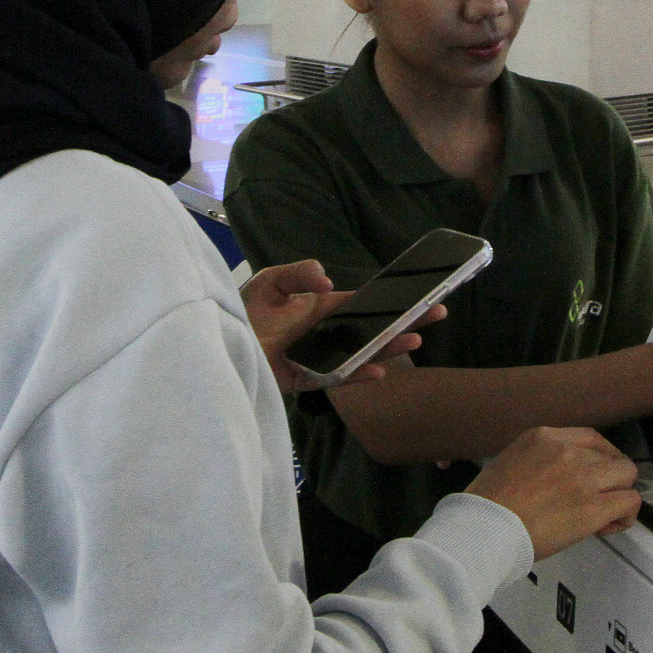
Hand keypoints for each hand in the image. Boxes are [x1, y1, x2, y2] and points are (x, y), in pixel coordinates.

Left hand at [243, 259, 441, 393]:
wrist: (216, 341)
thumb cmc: (243, 311)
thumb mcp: (271, 282)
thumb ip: (298, 273)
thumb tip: (327, 280)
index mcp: (321, 309)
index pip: (363, 305)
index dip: (389, 300)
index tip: (419, 294)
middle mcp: (326, 335)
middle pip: (371, 330)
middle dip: (404, 323)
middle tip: (437, 313)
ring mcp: (319, 357)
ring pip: (361, 354)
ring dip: (387, 349)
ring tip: (414, 340)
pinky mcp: (305, 378)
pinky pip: (335, 378)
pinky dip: (356, 375)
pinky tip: (377, 371)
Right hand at [466, 427, 641, 559]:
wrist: (484, 527)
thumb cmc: (487, 504)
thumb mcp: (511, 461)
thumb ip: (540, 461)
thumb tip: (556, 480)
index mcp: (544, 437)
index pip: (591, 438)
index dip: (600, 458)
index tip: (596, 475)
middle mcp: (568, 450)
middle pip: (612, 457)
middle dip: (610, 479)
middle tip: (597, 500)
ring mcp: (583, 477)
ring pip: (627, 475)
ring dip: (620, 494)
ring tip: (605, 515)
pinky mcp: (593, 506)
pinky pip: (630, 502)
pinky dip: (625, 515)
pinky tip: (607, 526)